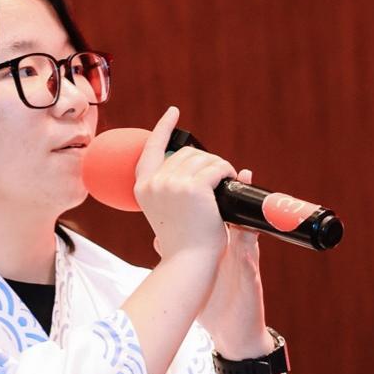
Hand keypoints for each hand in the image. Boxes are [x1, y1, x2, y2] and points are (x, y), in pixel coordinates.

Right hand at [134, 106, 233, 261]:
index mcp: (143, 188)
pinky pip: (217, 167)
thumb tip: (191, 165)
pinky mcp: (193, 187)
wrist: (188, 260)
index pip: (150, 150)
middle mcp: (154, 183)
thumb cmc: (183, 241)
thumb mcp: (167, 211)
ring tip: (223, 186)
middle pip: (186, 154)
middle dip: (205, 162)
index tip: (172, 112)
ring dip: (219, 168)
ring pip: (204, 159)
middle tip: (217, 182)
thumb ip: (169, 189)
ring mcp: (171, 184)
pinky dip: (227, 172)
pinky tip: (229, 183)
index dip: (163, 129)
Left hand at [197, 169, 272, 356]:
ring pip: (247, 224)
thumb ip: (183, 258)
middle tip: (214, 170)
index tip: (196, 175)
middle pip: (231, 210)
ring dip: (240, 205)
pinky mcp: (251, 275)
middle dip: (220, 189)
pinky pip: (251, 255)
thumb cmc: (214, 302)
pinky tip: (245, 230)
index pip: (217, 214)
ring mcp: (244, 260)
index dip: (208, 193)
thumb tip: (157, 239)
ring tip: (238, 177)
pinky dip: (248, 242)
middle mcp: (234, 247)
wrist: (233, 329)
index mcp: (221, 245)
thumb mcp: (199, 277)